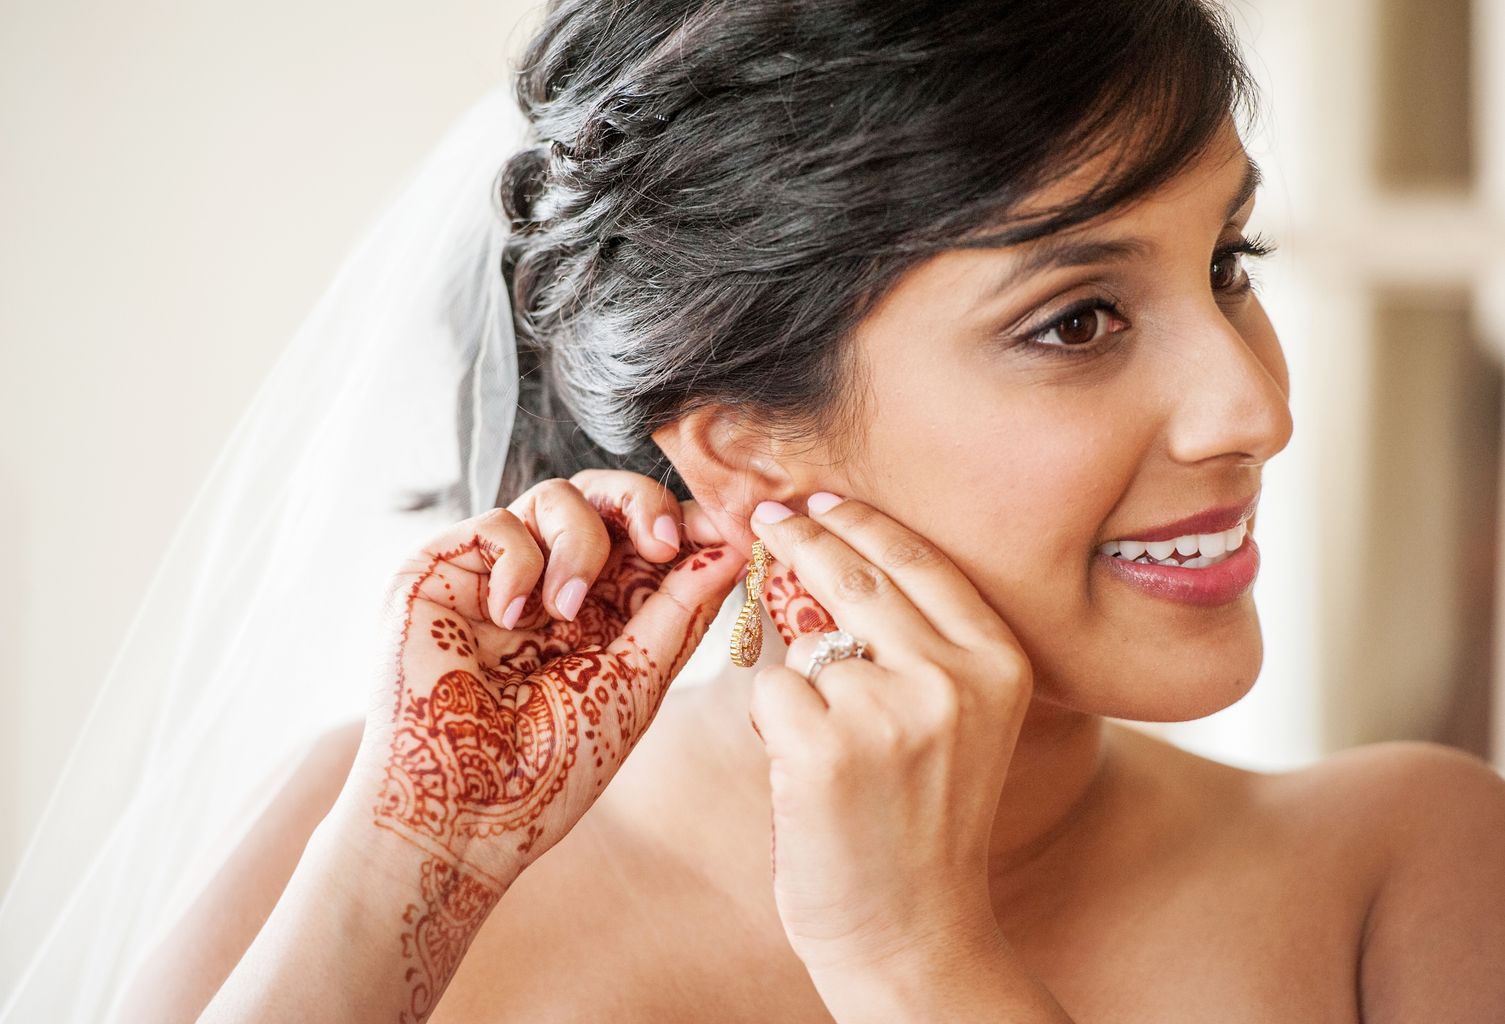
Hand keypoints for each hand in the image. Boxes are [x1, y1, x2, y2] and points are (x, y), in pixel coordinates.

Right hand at [348, 471, 743, 890]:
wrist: (466, 811)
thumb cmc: (549, 768)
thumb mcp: (635, 683)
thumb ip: (679, 612)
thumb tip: (733, 549)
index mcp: (601, 615)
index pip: (646, 541)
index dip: (686, 524)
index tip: (730, 529)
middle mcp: (551, 587)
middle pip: (605, 498)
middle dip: (643, 504)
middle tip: (662, 543)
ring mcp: (497, 576)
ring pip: (556, 496)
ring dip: (580, 545)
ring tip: (564, 612)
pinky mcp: (439, 570)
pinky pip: (498, 523)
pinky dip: (518, 562)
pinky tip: (508, 618)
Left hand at [746, 491, 1031, 976]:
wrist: (912, 931)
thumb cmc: (924, 821)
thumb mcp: (958, 720)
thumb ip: (918, 642)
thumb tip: (833, 551)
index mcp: (999, 662)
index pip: (920, 559)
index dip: (863, 522)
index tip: (822, 500)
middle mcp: (953, 677)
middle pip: (854, 573)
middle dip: (803, 539)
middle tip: (770, 521)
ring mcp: (888, 711)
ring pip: (802, 640)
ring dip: (792, 673)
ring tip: (823, 740)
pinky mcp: (824, 748)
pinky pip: (767, 692)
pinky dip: (767, 724)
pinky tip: (800, 773)